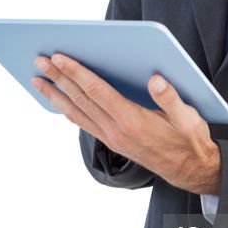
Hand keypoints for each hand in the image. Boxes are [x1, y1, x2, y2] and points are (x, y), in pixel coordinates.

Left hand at [31, 54, 221, 193]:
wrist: (189, 169)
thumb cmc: (189, 140)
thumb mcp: (188, 118)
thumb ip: (171, 98)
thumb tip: (156, 79)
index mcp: (132, 120)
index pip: (97, 92)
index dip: (77, 73)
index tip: (60, 58)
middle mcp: (116, 131)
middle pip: (80, 100)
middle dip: (58, 78)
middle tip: (39, 61)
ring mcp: (111, 138)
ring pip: (76, 113)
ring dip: (55, 95)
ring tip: (37, 80)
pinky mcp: (112, 142)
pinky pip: (83, 124)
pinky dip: (67, 111)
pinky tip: (59, 103)